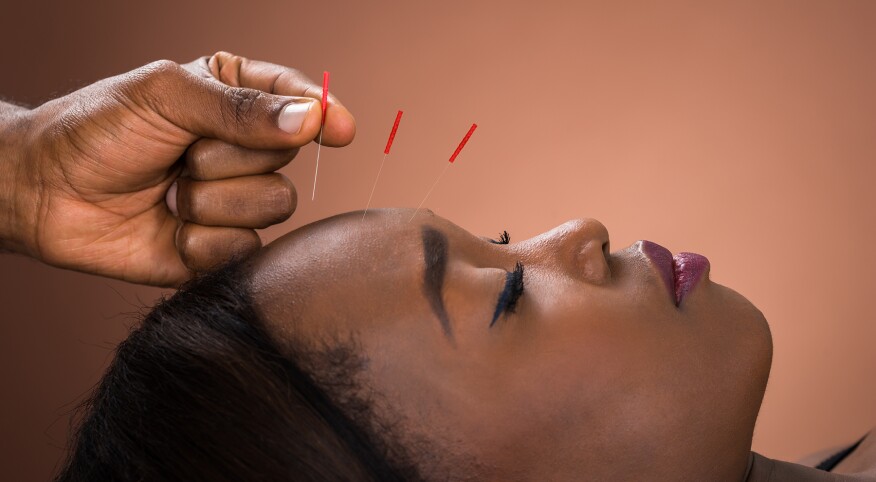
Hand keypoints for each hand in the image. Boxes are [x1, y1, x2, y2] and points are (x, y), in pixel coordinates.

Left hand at [4, 52, 354, 285]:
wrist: (45, 193)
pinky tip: (171, 229)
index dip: (322, 113)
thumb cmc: (97, 130)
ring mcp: (235, 199)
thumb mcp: (167, 98)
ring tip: (171, 193)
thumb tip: (311, 120)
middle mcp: (243, 148)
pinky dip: (203, 241)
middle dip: (229, 157)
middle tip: (181, 154)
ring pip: (274, 204)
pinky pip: (245, 248)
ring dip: (214, 201)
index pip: (298, 100)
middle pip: (288, 155)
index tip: (339, 128)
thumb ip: (241, 109)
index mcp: (234, 97)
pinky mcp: (221, 247)